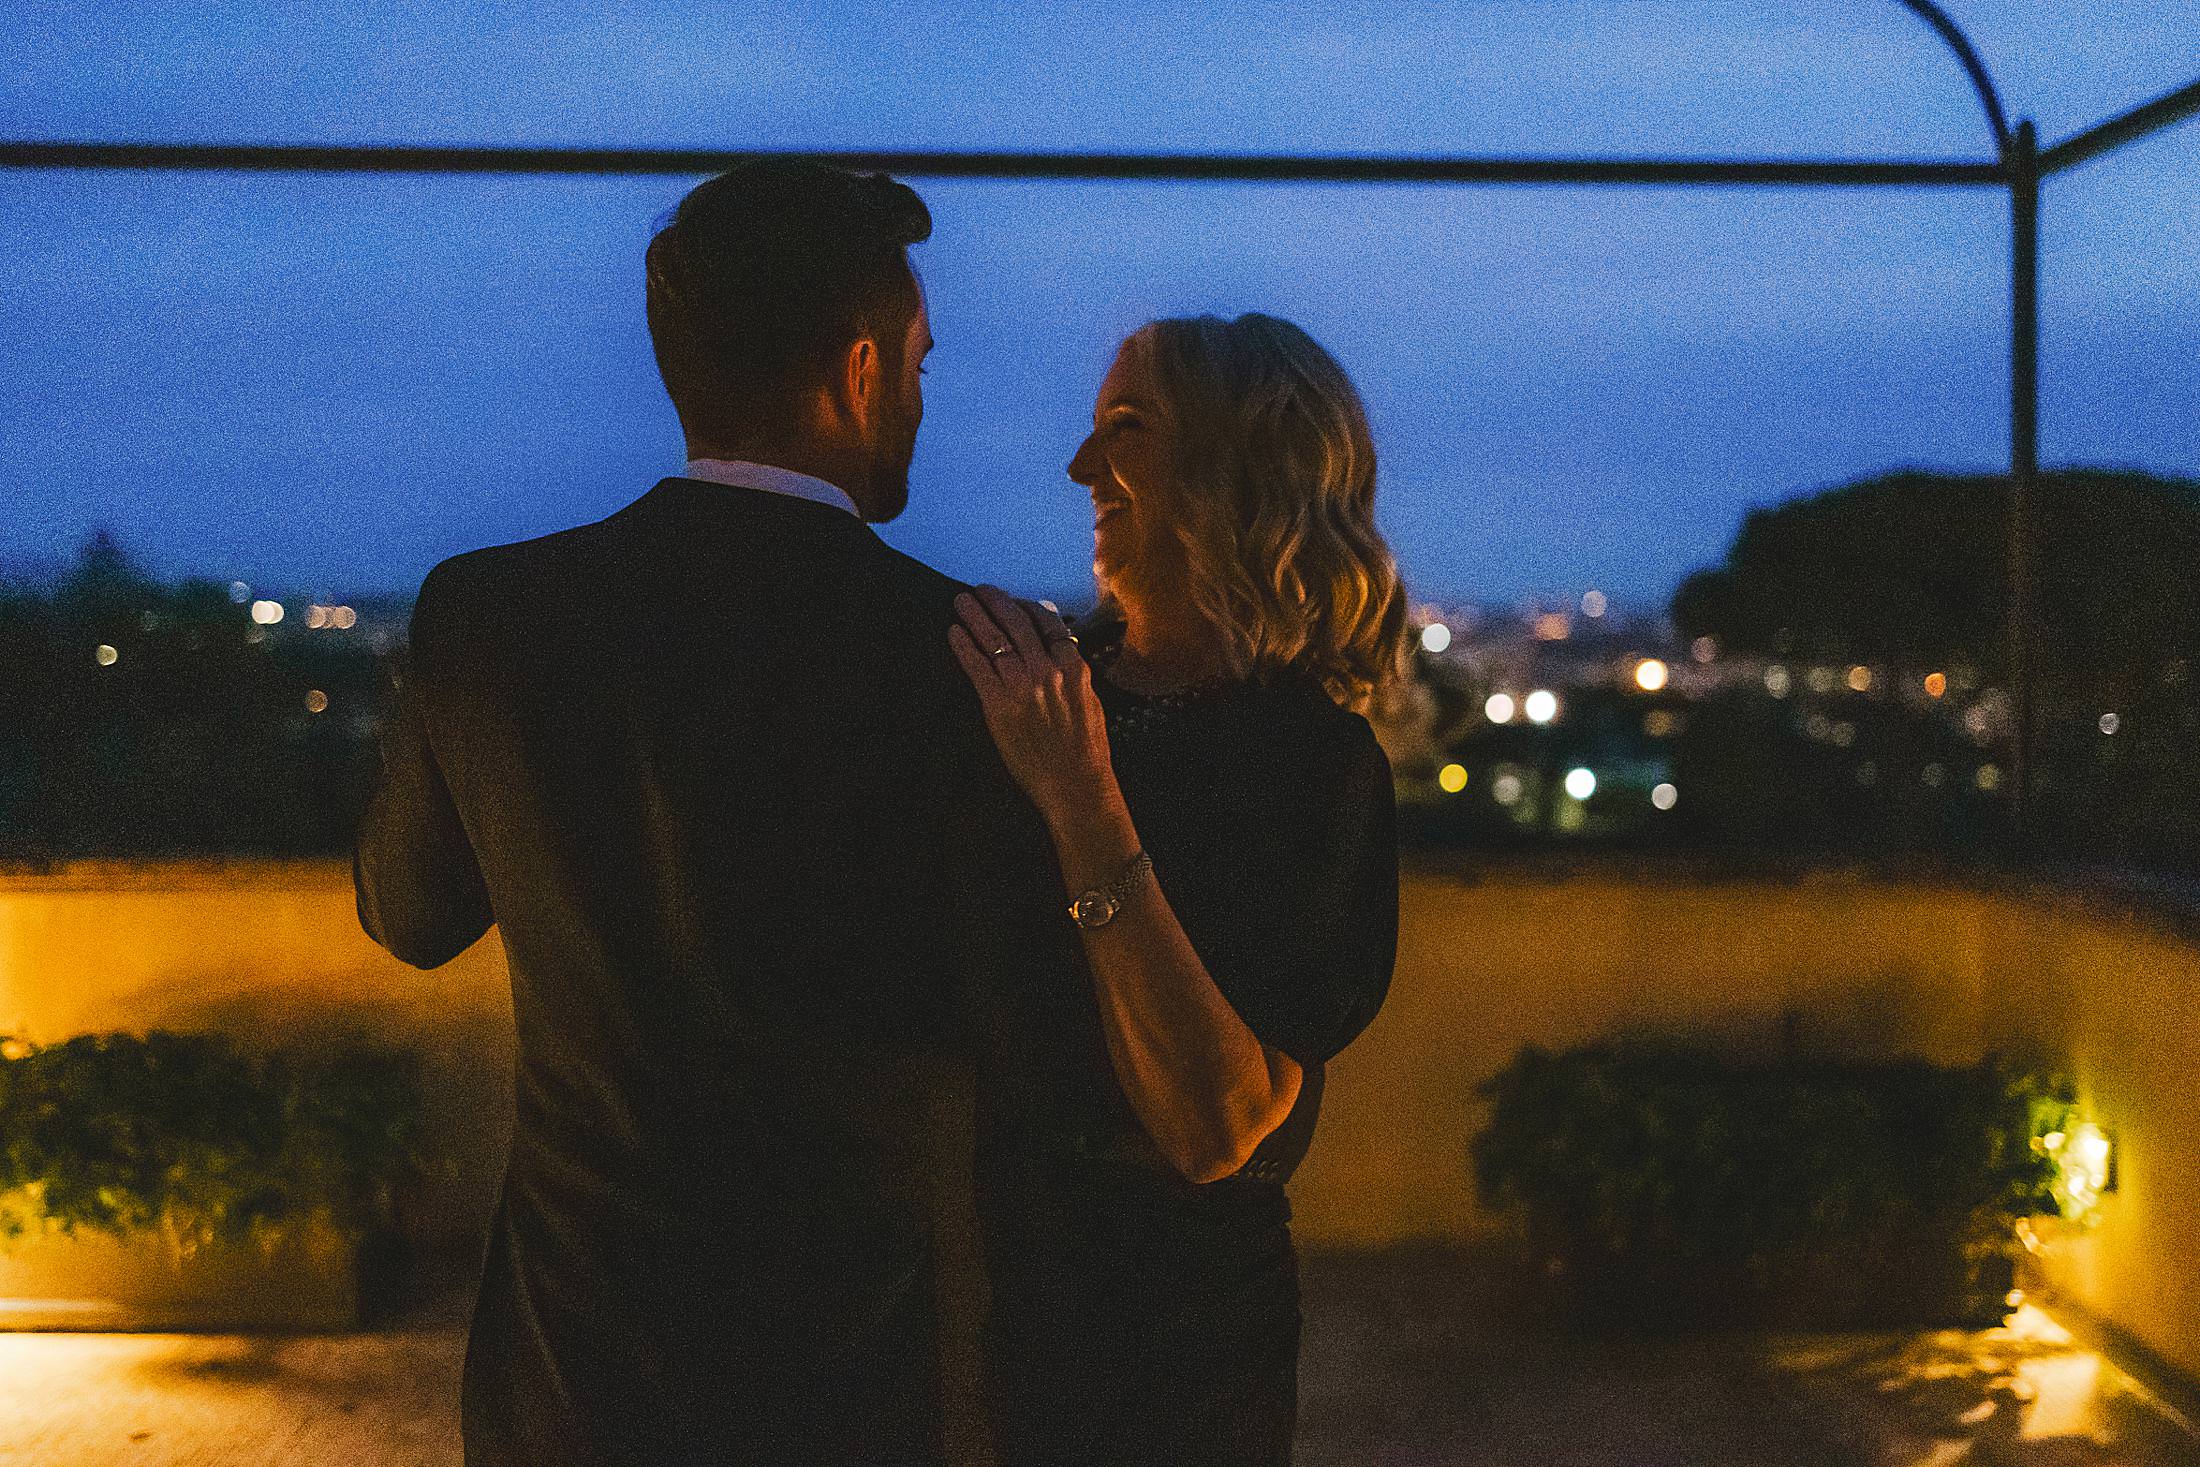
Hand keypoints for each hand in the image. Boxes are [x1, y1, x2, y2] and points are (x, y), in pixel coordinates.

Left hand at [948, 586, 1119, 827]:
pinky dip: (963, 646)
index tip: (1015, 601)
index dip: (1027, 608)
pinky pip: (977, 666)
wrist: (1074, 782)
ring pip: (994, 638)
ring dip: (975, 616)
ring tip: (962, 601)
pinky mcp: (998, 703)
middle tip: (982, 590)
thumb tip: (1059, 647)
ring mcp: (1021, 684)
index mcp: (1072, 667)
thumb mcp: (1088, 701)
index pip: (1048, 624)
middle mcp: (1046, 669)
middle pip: (1017, 624)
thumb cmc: (1085, 748)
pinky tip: (953, 633)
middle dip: (997, 602)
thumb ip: (1071, 672)